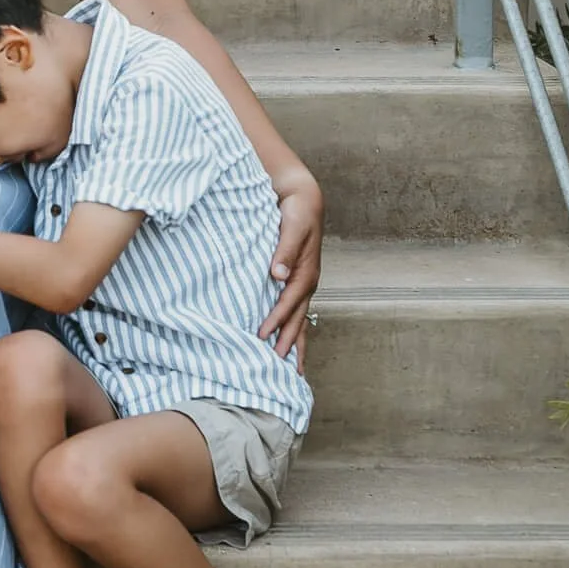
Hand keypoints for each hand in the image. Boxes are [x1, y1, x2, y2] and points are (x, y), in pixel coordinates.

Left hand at [258, 167, 324, 361]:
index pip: (288, 302)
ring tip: (290, 369)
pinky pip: (295, 309)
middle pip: (297, 319)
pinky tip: (285, 341)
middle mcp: (307, 281)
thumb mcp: (292, 225)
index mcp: (306, 272)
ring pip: (299, 319)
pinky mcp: (296, 280)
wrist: (303, 197)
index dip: (276, 320)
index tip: (261, 337)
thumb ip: (285, 249)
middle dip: (288, 343)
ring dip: (293, 342)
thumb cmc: (296, 210)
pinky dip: (291, 328)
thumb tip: (278, 274)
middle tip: (277, 370)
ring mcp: (303, 283)